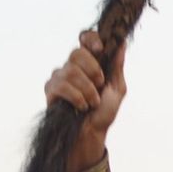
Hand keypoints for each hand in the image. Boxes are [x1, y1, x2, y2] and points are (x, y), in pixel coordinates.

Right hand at [45, 30, 128, 171]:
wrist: (92, 133)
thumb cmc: (104, 112)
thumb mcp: (116, 88)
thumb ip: (117, 66)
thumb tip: (122, 43)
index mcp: (89, 62)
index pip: (85, 38)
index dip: (90, 39)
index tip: (100, 49)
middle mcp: (72, 66)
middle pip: (77, 53)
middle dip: (92, 70)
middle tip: (99, 85)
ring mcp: (60, 76)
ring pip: (70, 70)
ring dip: (87, 89)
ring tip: (92, 102)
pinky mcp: (50, 90)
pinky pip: (61, 85)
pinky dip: (76, 97)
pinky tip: (81, 106)